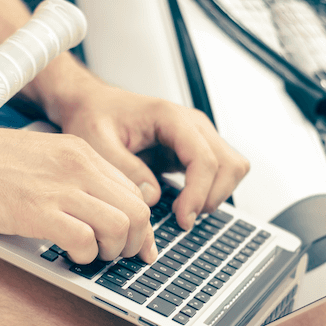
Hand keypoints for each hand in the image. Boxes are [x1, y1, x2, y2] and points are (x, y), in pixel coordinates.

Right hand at [0, 121, 155, 264]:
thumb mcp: (37, 158)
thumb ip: (66, 179)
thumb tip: (90, 214)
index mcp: (78, 152)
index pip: (134, 192)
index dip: (139, 227)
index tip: (134, 246)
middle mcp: (76, 166)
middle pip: (137, 211)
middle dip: (131, 243)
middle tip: (111, 256)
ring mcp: (57, 187)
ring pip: (119, 227)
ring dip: (109, 252)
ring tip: (88, 256)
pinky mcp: (34, 210)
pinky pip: (83, 240)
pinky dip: (81, 256)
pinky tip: (65, 254)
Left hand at [53, 81, 249, 231]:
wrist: (93, 105)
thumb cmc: (94, 116)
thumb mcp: (96, 141)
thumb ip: (123, 167)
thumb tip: (152, 196)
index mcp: (169, 116)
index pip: (203, 158)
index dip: (198, 192)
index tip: (183, 218)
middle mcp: (191, 124)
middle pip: (229, 164)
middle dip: (210, 197)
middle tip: (183, 220)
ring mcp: (197, 136)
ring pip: (232, 169)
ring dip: (215, 195)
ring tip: (185, 213)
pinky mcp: (193, 150)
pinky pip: (220, 173)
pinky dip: (210, 192)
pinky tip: (185, 203)